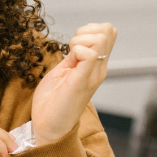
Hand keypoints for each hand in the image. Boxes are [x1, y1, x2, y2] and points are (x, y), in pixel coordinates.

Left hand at [31, 22, 116, 144]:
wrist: (49, 127)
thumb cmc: (53, 101)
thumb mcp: (65, 71)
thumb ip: (74, 57)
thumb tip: (80, 41)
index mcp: (96, 65)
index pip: (108, 32)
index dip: (89, 29)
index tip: (73, 44)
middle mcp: (99, 69)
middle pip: (108, 30)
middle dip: (85, 31)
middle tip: (71, 49)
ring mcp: (93, 75)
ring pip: (100, 38)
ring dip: (79, 40)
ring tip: (70, 56)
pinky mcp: (82, 81)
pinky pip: (88, 53)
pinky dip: (75, 50)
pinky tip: (68, 64)